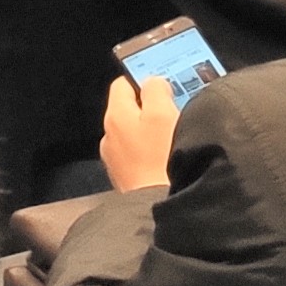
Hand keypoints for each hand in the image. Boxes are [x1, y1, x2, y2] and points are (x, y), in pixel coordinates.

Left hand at [100, 75, 182, 191]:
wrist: (157, 204)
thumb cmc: (160, 158)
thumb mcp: (162, 113)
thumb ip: (155, 90)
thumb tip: (152, 82)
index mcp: (116, 115)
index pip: (123, 83)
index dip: (145, 80)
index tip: (165, 85)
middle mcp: (110, 135)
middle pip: (130, 108)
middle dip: (152, 107)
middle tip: (176, 110)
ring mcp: (116, 158)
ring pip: (135, 132)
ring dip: (152, 130)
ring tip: (176, 135)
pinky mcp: (126, 177)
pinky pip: (139, 153)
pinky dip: (151, 150)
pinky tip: (168, 156)